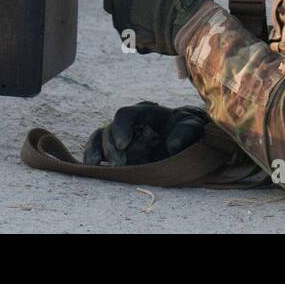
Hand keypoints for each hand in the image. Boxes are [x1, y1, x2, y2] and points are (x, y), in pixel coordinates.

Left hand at [61, 0, 214, 54]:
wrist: (191, 17)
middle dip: (126, 2)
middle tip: (149, 3)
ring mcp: (121, 18)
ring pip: (122, 18)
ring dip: (135, 19)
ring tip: (159, 16)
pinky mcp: (128, 37)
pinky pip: (131, 35)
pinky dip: (142, 34)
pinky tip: (159, 29)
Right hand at [83, 102, 210, 165]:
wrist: (188, 139)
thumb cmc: (188, 129)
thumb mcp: (192, 127)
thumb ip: (185, 132)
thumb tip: (171, 146)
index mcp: (144, 112)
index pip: (125, 115)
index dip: (120, 129)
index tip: (123, 146)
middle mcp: (129, 124)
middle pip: (109, 130)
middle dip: (110, 148)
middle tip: (120, 165)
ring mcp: (121, 137)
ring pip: (99, 139)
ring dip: (95, 153)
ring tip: (96, 168)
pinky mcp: (117, 152)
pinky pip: (98, 152)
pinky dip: (92, 159)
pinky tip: (92, 170)